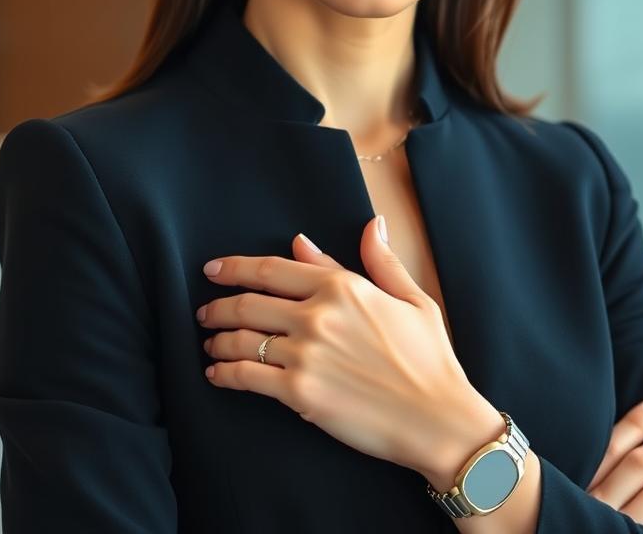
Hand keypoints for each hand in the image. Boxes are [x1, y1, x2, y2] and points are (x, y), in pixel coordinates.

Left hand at [197, 217, 489, 476]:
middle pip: (248, 303)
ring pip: (242, 339)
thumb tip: (370, 224)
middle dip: (218, 306)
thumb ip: (380, 261)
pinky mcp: (300, 393)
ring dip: (217, 340)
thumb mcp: (411, 298)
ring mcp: (306, 354)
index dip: (235, 268)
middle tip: (204, 311)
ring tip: (209, 344)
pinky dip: (225, 374)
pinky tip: (217, 374)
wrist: (438, 417)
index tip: (213, 270)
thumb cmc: (429, 358)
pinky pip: (247, 377)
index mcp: (342, 286)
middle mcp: (318, 314)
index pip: (272, 269)